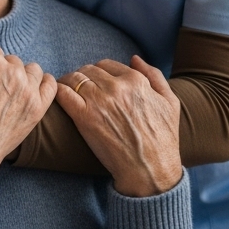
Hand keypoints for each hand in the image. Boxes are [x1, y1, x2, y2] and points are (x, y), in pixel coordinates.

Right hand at [0, 40, 55, 178]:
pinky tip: (31, 89)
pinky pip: (50, 85)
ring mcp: (28, 91)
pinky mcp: (38, 109)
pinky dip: (43, 84)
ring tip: (8, 92)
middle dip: (0, 70)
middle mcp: (14, 73)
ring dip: (21, 75)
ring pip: (31, 70)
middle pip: (10, 60)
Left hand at [56, 57, 182, 197]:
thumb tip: (135, 59)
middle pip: (89, 70)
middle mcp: (116, 87)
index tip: (94, 81)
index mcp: (136, 81)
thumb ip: (154, 75)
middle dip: (83, 76)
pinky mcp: (84, 117)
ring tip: (65, 89)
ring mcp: (99, 101)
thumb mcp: (170, 102)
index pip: (107, 65)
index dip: (99, 72)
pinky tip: (58, 97)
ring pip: (74, 78)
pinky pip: (64, 94)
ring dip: (68, 82)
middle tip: (77, 86)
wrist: (150, 169)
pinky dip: (59, 92)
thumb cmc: (163, 139)